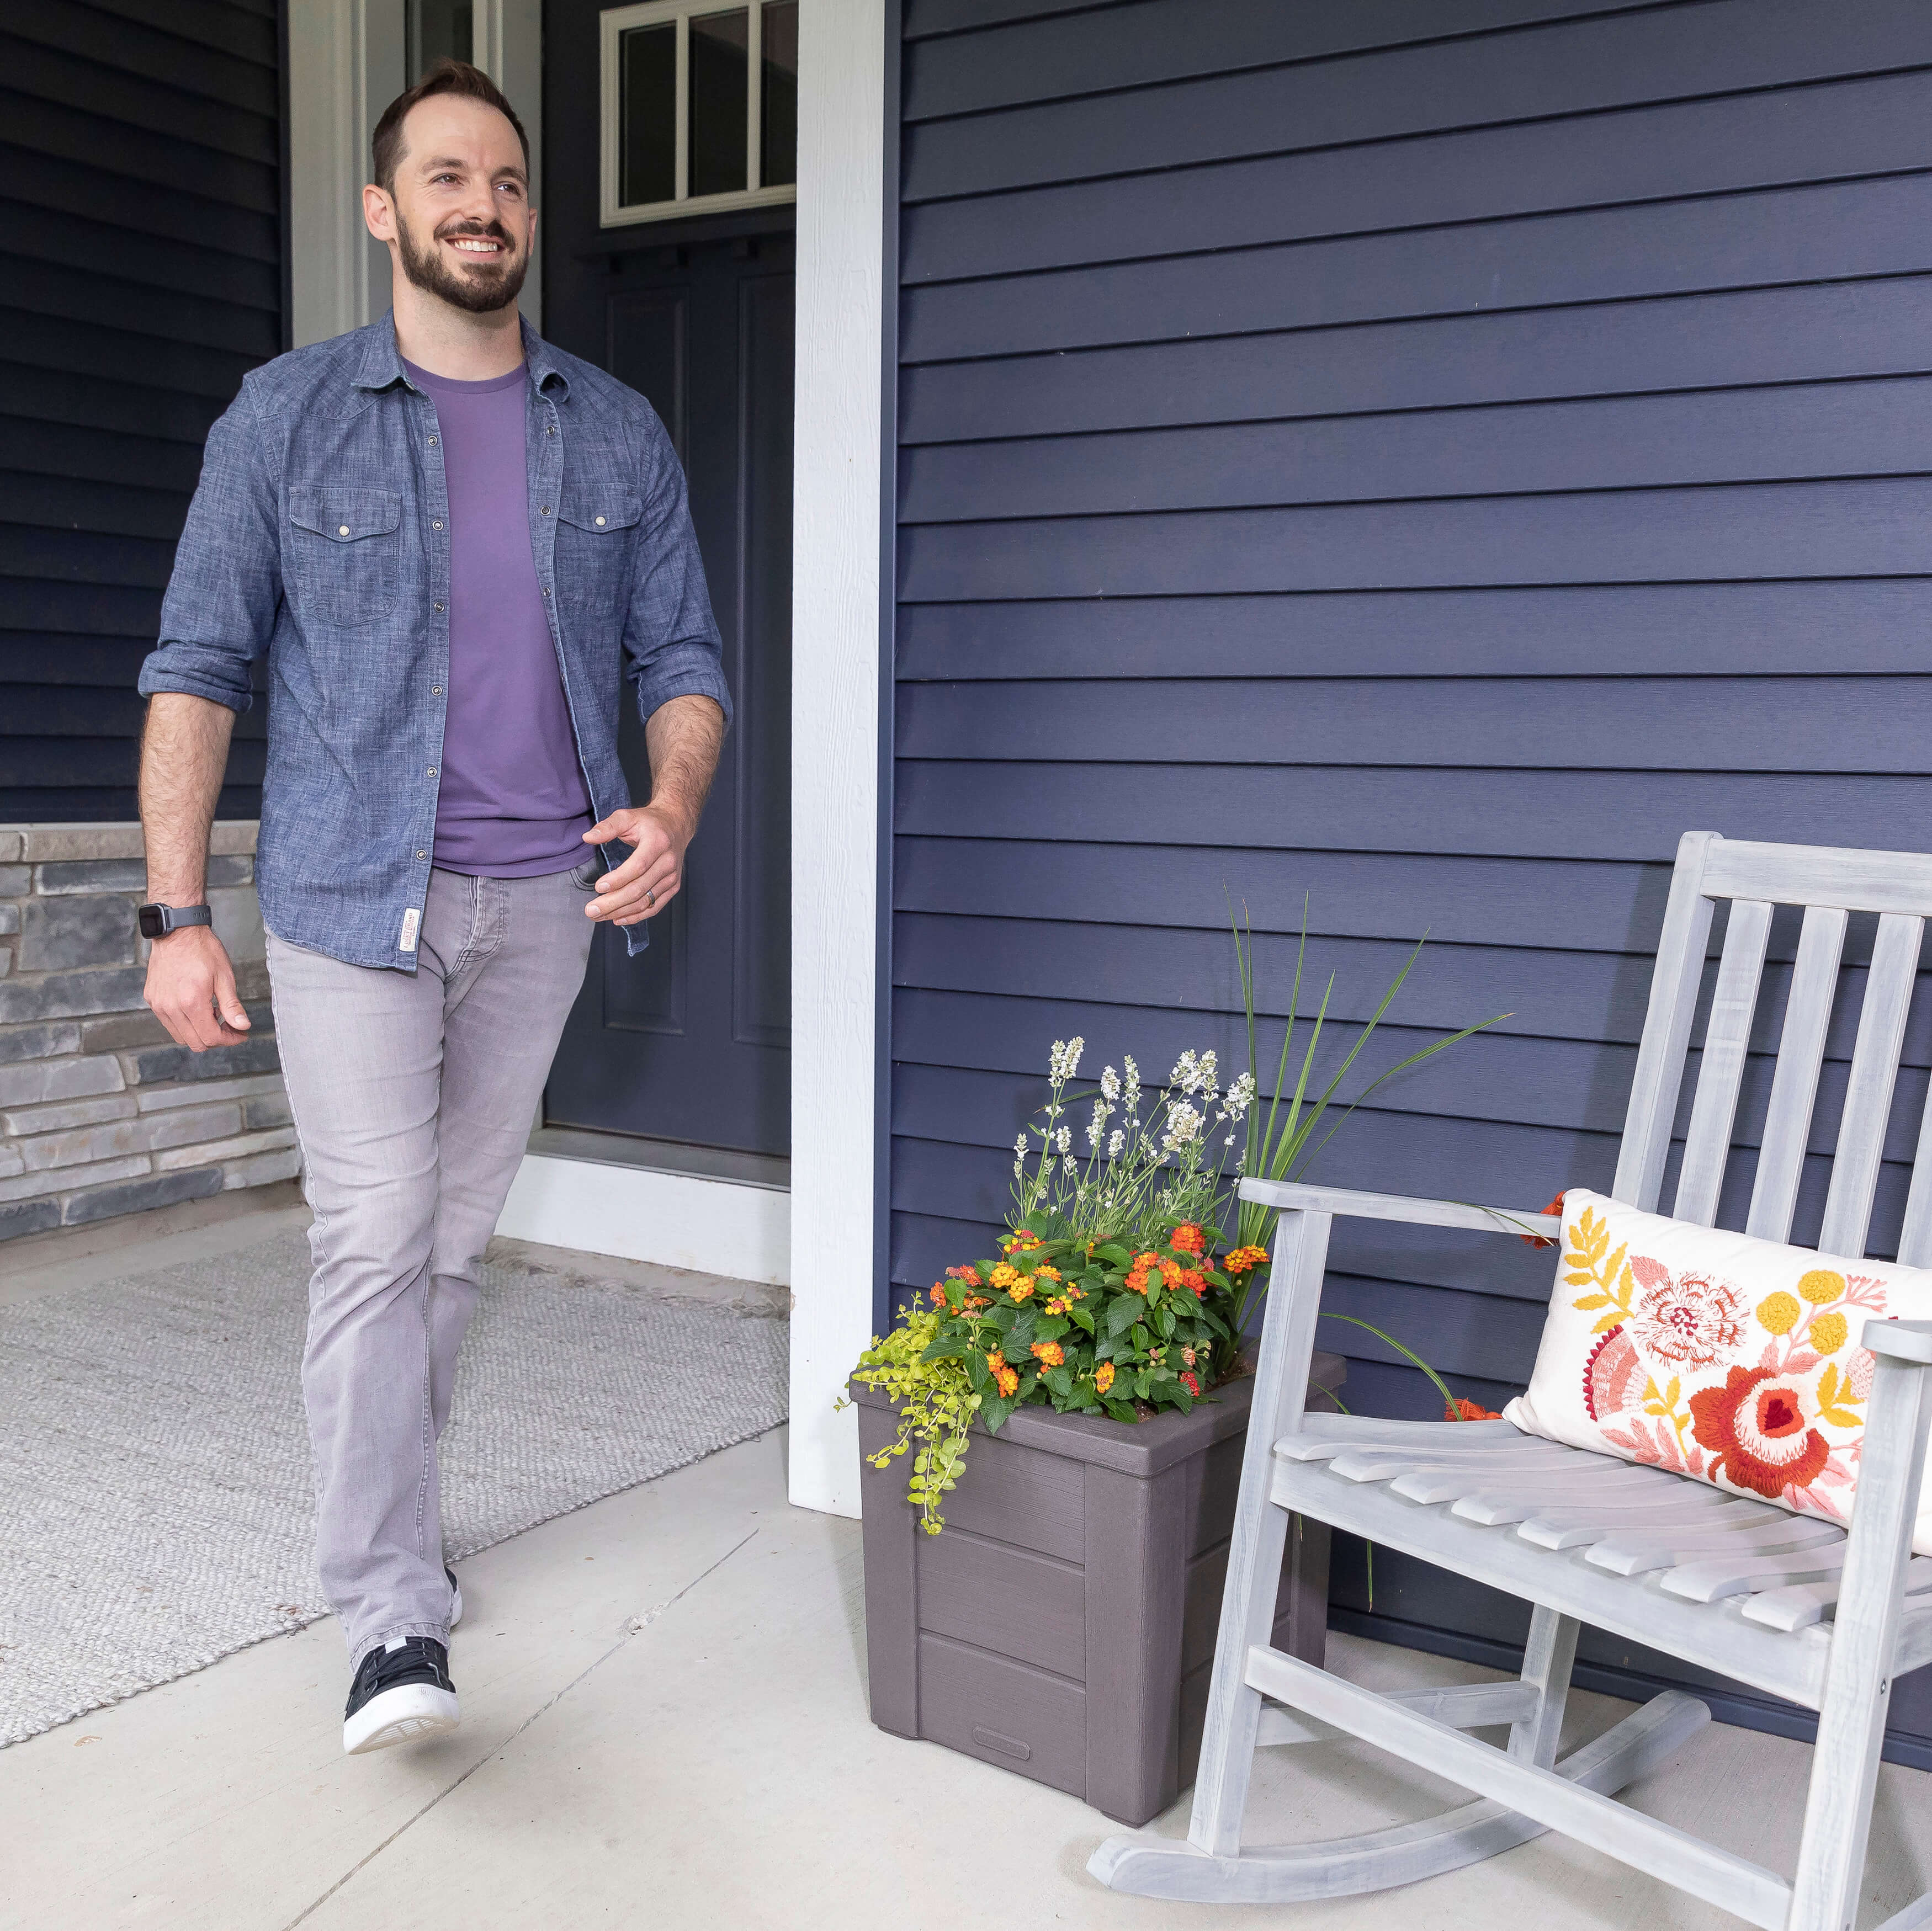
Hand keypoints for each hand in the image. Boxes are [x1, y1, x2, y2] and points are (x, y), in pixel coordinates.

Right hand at [143, 924, 250, 1050]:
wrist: (177, 933)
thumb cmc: (202, 950)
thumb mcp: (224, 977)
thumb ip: (232, 1006)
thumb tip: (242, 1026)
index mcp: (190, 1002)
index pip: (210, 1038)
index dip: (229, 1039)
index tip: (241, 1033)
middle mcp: (170, 1007)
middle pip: (195, 1043)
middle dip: (216, 1039)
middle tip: (230, 1026)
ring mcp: (158, 1004)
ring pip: (181, 1036)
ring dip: (200, 1032)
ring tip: (213, 1014)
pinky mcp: (152, 999)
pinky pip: (169, 1023)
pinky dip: (186, 1023)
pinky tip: (197, 1008)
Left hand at [583, 804, 690, 924]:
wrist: (676, 825)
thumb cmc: (649, 822)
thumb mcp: (627, 816)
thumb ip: (607, 826)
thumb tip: (587, 837)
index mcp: (658, 843)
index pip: (638, 866)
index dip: (618, 879)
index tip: (598, 887)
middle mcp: (668, 862)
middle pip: (639, 888)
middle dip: (613, 902)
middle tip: (591, 910)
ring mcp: (672, 877)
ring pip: (645, 901)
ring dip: (620, 912)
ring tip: (598, 916)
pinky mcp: (673, 887)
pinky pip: (654, 906)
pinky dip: (636, 916)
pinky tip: (618, 919)